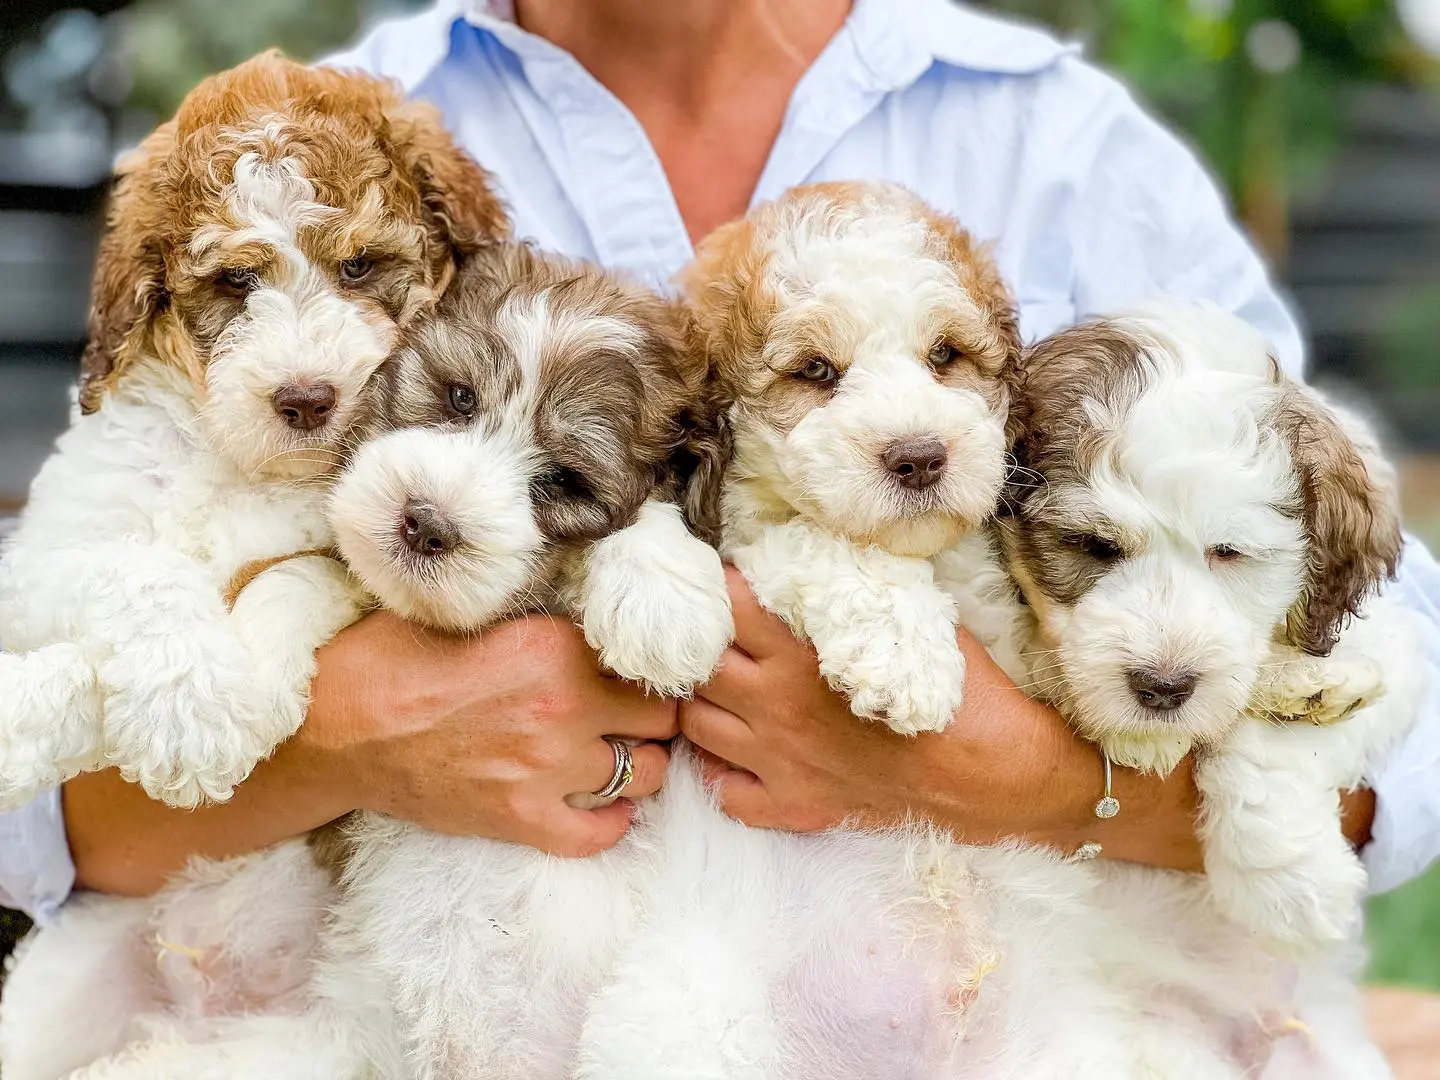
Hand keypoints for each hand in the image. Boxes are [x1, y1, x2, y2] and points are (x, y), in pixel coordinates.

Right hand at [297, 610, 676, 856]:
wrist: (338, 724)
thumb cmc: (397, 657)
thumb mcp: (481, 614)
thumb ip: (547, 626)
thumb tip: (596, 621)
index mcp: (557, 647)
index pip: (645, 662)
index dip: (648, 668)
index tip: (639, 673)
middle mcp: (564, 708)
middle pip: (660, 719)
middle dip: (654, 716)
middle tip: (637, 715)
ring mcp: (546, 769)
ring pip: (644, 775)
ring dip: (641, 765)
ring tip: (623, 754)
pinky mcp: (520, 818)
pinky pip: (599, 834)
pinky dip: (613, 822)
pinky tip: (606, 804)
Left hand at [680, 569, 1206, 869]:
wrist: (995, 775)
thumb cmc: (963, 690)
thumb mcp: (914, 617)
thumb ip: (860, 590)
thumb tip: (832, 555)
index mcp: (799, 653)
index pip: (724, 604)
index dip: (720, 587)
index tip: (731, 580)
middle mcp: (775, 706)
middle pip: (697, 666)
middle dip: (700, 644)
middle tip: (717, 635)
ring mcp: (778, 761)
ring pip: (697, 727)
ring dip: (704, 702)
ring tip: (725, 688)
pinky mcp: (792, 805)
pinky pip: (725, 793)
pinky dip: (722, 772)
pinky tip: (741, 753)